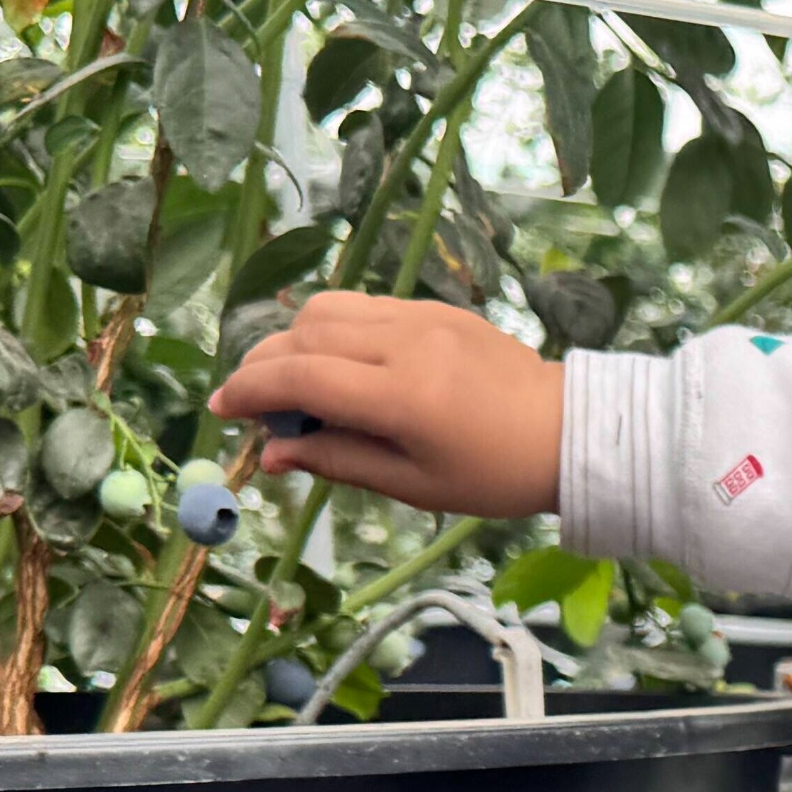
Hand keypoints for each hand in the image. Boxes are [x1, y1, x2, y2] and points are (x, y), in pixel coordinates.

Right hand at [205, 291, 564, 518]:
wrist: (568, 432)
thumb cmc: (494, 474)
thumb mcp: (414, 486)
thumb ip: (338, 463)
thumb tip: (271, 455)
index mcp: (403, 396)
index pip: (302, 377)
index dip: (251, 390)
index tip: (222, 409)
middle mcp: (408, 344)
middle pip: (306, 334)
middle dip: (265, 365)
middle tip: (256, 405)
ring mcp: (423, 317)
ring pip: (330, 308)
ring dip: (296, 340)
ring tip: (297, 385)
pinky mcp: (437, 307)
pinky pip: (365, 305)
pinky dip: (334, 329)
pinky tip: (342, 366)